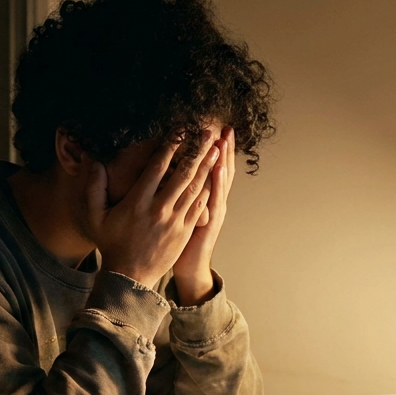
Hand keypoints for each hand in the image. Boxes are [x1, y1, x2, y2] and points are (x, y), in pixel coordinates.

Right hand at [88, 132, 220, 289]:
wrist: (130, 276)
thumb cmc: (111, 244)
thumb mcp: (95, 217)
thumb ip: (93, 188)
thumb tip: (93, 163)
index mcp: (137, 202)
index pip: (157, 167)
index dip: (170, 146)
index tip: (179, 129)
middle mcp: (159, 209)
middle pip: (182, 174)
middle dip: (196, 150)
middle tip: (207, 131)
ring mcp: (174, 221)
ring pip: (195, 188)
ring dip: (207, 166)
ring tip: (216, 148)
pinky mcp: (185, 231)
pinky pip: (199, 206)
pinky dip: (208, 189)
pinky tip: (214, 176)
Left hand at [173, 128, 234, 304]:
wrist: (189, 268)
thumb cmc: (181, 240)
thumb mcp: (184, 213)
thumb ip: (181, 193)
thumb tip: (170, 171)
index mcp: (205, 197)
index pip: (212, 167)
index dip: (215, 150)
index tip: (215, 128)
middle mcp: (214, 202)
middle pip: (221, 170)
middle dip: (224, 149)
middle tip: (225, 127)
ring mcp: (214, 212)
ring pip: (221, 182)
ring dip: (223, 160)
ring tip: (224, 140)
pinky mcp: (209, 223)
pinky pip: (214, 199)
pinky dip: (217, 184)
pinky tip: (217, 169)